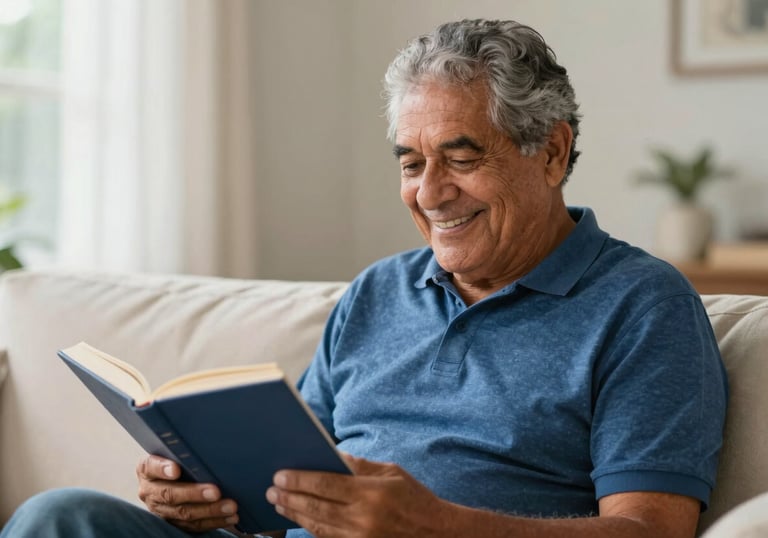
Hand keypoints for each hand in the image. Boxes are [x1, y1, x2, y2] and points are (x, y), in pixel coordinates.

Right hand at [136, 455, 238, 532]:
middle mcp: (149, 491)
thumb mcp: (174, 452)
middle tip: (215, 492)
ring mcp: (160, 510)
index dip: (162, 468)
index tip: (176, 470)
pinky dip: (213, 522)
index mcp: (146, 469)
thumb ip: (184, 452)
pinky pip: (193, 525)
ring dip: (209, 511)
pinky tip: (229, 517)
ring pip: (183, 513)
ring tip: (230, 507)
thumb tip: (210, 447)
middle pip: (170, 494)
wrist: (170, 479)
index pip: (150, 466)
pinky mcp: (173, 523)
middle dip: (194, 494)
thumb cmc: (178, 460)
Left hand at [266, 453, 451, 536]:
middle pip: (316, 507)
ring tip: (279, 503)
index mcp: (371, 493)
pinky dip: (311, 529)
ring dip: (295, 514)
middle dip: (290, 497)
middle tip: (272, 489)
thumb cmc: (415, 498)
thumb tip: (333, 454)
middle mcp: (363, 518)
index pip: (326, 484)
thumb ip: (360, 465)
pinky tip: (300, 520)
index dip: (300, 480)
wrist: (437, 533)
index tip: (281, 475)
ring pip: (318, 526)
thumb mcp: (392, 472)